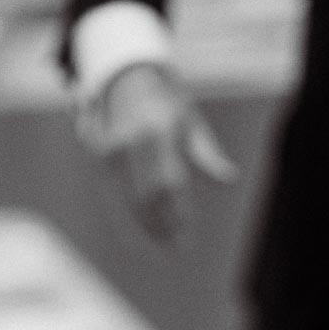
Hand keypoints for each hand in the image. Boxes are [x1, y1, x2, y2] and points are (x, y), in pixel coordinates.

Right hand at [97, 64, 236, 242]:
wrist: (132, 81)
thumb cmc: (171, 109)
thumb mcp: (194, 127)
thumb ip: (209, 157)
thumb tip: (229, 180)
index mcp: (159, 131)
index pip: (169, 184)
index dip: (177, 213)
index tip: (186, 235)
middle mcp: (132, 140)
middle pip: (146, 196)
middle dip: (161, 225)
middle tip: (176, 248)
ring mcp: (112, 149)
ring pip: (128, 199)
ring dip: (145, 225)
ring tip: (162, 244)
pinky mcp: (99, 158)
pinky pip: (114, 193)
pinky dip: (128, 214)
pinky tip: (141, 232)